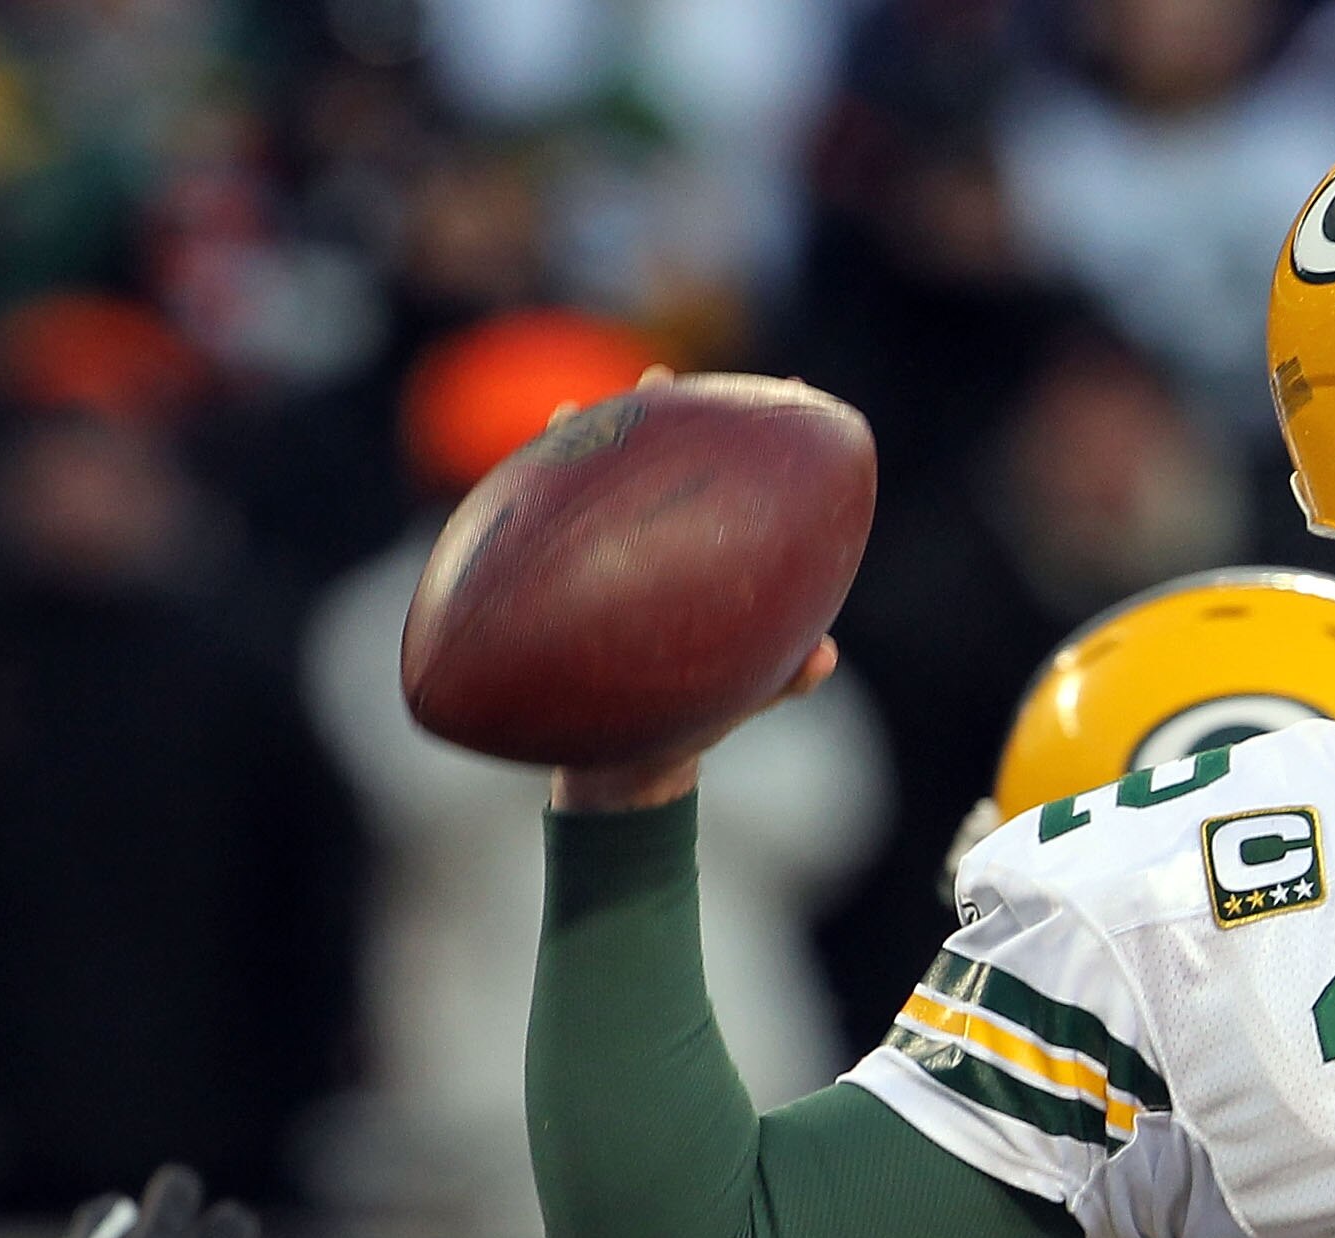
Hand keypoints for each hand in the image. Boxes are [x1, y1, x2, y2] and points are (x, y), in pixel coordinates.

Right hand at [547, 369, 841, 812]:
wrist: (634, 761)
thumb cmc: (699, 715)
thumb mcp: (751, 689)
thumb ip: (787, 675)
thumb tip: (821, 657)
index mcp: (707, 555)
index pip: (733, 482)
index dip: (753, 436)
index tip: (787, 389)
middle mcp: (654, 544)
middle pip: (661, 464)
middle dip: (659, 416)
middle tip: (660, 379)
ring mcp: (603, 558)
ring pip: (593, 489)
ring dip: (580, 447)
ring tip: (571, 409)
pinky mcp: (556, 584)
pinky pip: (539, 543)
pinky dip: (526, 509)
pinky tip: (513, 486)